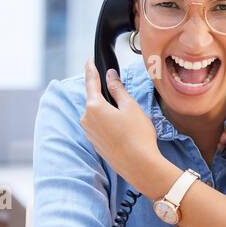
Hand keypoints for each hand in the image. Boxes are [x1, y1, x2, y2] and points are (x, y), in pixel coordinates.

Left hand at [79, 60, 165, 191]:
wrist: (139, 165)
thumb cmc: (137, 135)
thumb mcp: (130, 107)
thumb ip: (118, 89)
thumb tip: (111, 76)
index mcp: (94, 107)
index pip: (91, 82)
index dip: (91, 69)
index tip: (89, 60)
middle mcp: (87, 120)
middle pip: (94, 100)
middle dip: (105, 96)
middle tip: (121, 96)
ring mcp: (90, 134)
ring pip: (97, 115)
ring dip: (108, 112)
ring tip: (127, 118)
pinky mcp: (96, 145)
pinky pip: (100, 128)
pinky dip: (109, 125)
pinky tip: (123, 130)